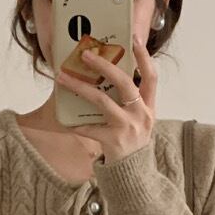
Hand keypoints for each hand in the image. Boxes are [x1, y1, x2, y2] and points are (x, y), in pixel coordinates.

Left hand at [54, 35, 155, 162]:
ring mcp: (128, 128)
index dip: (144, 58)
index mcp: (148, 106)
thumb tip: (107, 74)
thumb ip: (129, 101)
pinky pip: (90, 128)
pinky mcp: (114, 141)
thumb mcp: (138, 120)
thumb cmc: (131, 142)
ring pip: (102, 101)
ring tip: (63, 78)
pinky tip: (64, 120)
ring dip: (80, 87)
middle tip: (86, 54)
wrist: (133, 174)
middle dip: (105, 65)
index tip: (134, 39)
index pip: (152, 77)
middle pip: (125, 83)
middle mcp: (141, 115)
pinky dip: (76, 124)